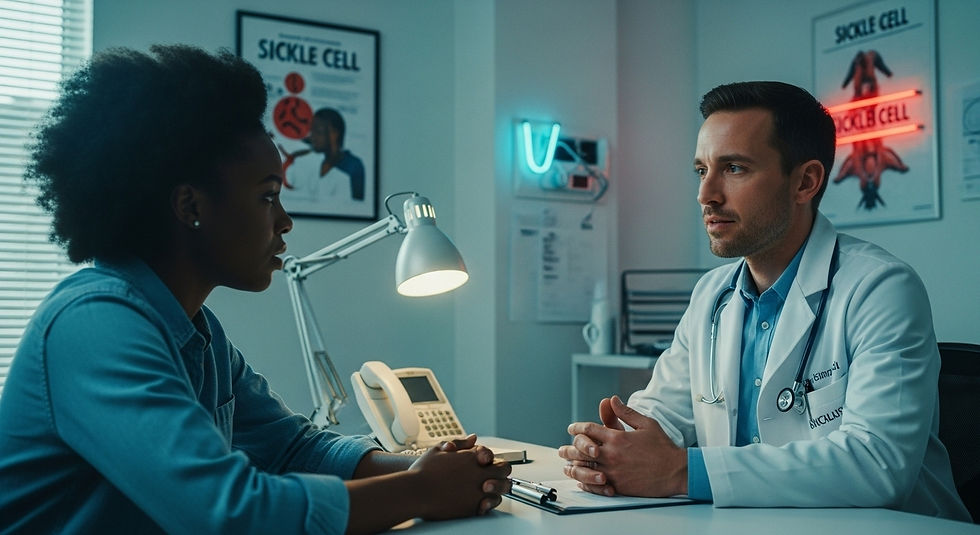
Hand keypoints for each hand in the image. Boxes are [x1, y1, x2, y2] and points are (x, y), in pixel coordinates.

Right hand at [410, 436, 511, 518]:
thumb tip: (473, 439)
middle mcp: (479, 474)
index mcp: (472, 458)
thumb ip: (460, 443)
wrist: (415, 492)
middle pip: (504, 472)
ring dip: (496, 490)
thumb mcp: (439, 449)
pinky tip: (479, 502)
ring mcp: (478, 491)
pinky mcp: (473, 508)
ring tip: (484, 490)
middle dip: (500, 474)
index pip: (495, 457)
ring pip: (500, 491)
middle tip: (492, 477)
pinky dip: (487, 504)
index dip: (492, 461)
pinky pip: (490, 506)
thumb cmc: (423, 471)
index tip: (486, 464)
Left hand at [557, 395, 686, 496]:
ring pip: (585, 468)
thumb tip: (612, 399)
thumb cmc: (662, 447)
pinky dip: (585, 482)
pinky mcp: (618, 486)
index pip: (589, 430)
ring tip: (567, 465)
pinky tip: (581, 480)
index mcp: (617, 438)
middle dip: (569, 448)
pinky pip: (595, 484)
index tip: (572, 428)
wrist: (675, 471)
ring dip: (573, 466)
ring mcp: (613, 472)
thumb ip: (626, 412)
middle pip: (581, 450)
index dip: (577, 428)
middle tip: (562, 450)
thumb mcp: (646, 424)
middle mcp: (612, 455)